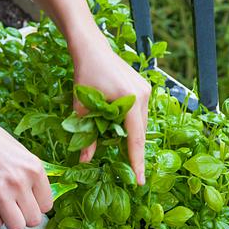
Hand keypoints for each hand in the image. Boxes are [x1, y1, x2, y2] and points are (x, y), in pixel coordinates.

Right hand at [0, 106, 51, 228]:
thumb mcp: (23, 154)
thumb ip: (34, 177)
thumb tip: (41, 200)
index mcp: (34, 169)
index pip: (47, 206)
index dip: (37, 204)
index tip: (29, 199)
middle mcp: (19, 181)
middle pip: (33, 220)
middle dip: (25, 214)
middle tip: (16, 204)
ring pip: (16, 226)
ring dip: (10, 219)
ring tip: (3, 204)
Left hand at [71, 39, 150, 185]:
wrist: (91, 47)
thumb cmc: (85, 73)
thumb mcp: (83, 106)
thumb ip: (86, 134)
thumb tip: (84, 160)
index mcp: (130, 100)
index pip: (135, 138)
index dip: (136, 161)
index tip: (140, 180)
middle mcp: (143, 95)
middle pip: (140, 131)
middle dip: (134, 150)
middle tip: (129, 171)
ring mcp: (146, 90)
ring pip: (141, 123)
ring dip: (131, 135)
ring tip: (120, 148)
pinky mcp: (143, 87)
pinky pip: (140, 112)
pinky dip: (131, 124)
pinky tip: (121, 129)